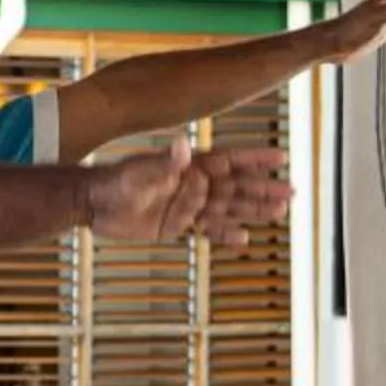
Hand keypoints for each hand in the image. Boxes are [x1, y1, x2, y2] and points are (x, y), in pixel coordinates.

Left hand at [80, 139, 292, 246]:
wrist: (94, 203)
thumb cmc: (115, 182)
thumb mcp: (140, 172)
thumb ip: (164, 163)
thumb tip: (183, 145)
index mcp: (189, 167)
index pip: (229, 161)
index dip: (255, 160)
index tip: (281, 158)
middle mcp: (193, 184)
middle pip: (236, 187)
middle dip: (264, 189)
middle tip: (292, 192)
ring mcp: (187, 205)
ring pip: (228, 208)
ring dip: (253, 210)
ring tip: (280, 212)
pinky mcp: (177, 225)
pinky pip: (207, 230)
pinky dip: (225, 235)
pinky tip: (245, 239)